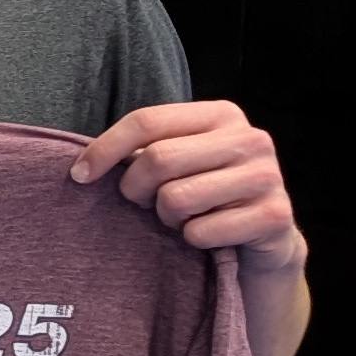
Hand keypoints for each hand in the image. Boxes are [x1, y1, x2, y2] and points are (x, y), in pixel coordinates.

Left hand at [75, 99, 309, 355]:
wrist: (263, 240)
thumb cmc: (203, 195)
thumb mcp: (175, 163)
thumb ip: (140, 150)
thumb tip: (82, 167)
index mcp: (221, 115)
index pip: (146, 120)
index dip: (104, 149)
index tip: (80, 176)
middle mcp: (251, 138)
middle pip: (158, 159)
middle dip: (137, 190)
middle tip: (145, 204)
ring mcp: (268, 176)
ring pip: (177, 198)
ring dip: (167, 217)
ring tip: (181, 218)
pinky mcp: (275, 216)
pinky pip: (201, 231)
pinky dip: (193, 240)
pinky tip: (208, 235)